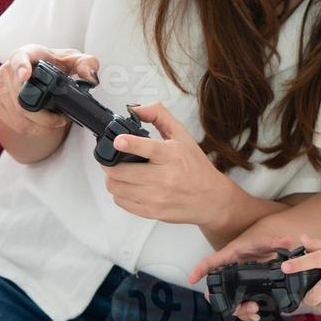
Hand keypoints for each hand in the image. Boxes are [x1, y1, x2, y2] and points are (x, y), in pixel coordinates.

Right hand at [0, 45, 100, 139]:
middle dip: (43, 114)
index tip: (25, 76)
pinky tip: (43, 126)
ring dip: (39, 124)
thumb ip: (86, 64)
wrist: (35, 76)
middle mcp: (9, 70)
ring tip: (55, 123)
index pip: (20, 58)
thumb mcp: (73, 60)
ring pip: (17, 114)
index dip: (21, 67)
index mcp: (27, 54)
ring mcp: (1, 88)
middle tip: (60, 119)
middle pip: (20, 96)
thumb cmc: (53, 65)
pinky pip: (14, 122)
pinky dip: (32, 129)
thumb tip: (90, 76)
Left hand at [101, 101, 239, 225]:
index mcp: (171, 155)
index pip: (148, 148)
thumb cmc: (195, 167)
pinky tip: (128, 186)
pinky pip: (122, 202)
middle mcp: (164, 177)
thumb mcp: (182, 135)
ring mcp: (157, 197)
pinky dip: (119, 193)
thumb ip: (159, 115)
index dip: (129, 144)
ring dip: (112, 178)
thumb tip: (135, 109)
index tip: (118, 141)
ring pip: (117, 187)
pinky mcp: (152, 212)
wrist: (211, 198)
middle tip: (111, 159)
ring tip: (119, 172)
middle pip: (121, 172)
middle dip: (109, 163)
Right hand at [187, 230, 301, 320]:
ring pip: (227, 301)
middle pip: (216, 290)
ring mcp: (234, 283)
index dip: (199, 270)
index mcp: (228, 257)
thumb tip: (286, 242)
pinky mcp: (243, 291)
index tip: (191, 279)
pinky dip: (246, 313)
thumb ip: (274, 241)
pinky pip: (238, 305)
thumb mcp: (264, 241)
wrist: (265, 250)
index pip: (210, 262)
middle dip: (225, 302)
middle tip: (241, 307)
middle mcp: (227, 272)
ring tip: (255, 312)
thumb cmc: (258, 244)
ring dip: (239, 311)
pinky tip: (257, 315)